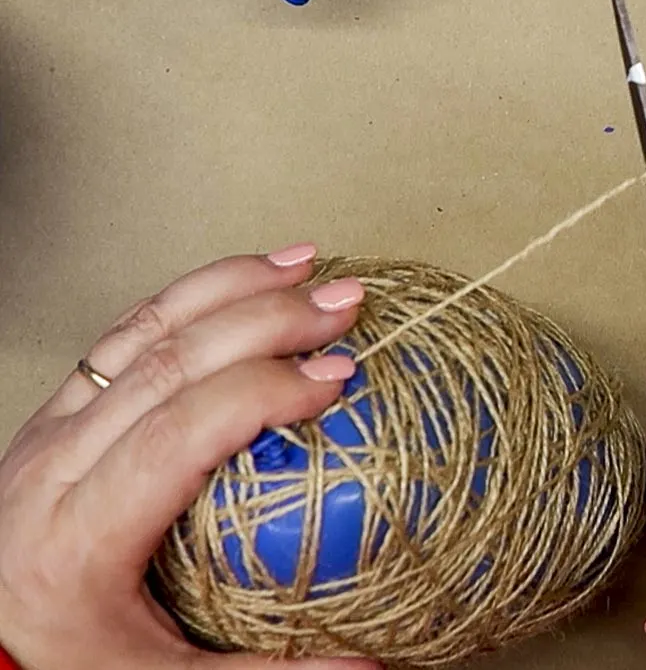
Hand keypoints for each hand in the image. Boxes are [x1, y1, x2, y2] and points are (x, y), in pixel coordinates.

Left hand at [0, 244, 380, 669]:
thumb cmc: (72, 658)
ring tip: (304, 264)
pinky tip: (242, 278)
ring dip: (232, 286)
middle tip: (344, 305)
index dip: (263, 392)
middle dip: (267, 321)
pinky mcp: (59, 406)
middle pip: (169, 365)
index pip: (179, 435)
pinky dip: (192, 293)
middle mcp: (57, 465)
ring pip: (145, 329)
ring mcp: (53, 424)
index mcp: (79, 536)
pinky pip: (128, 331)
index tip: (337, 377)